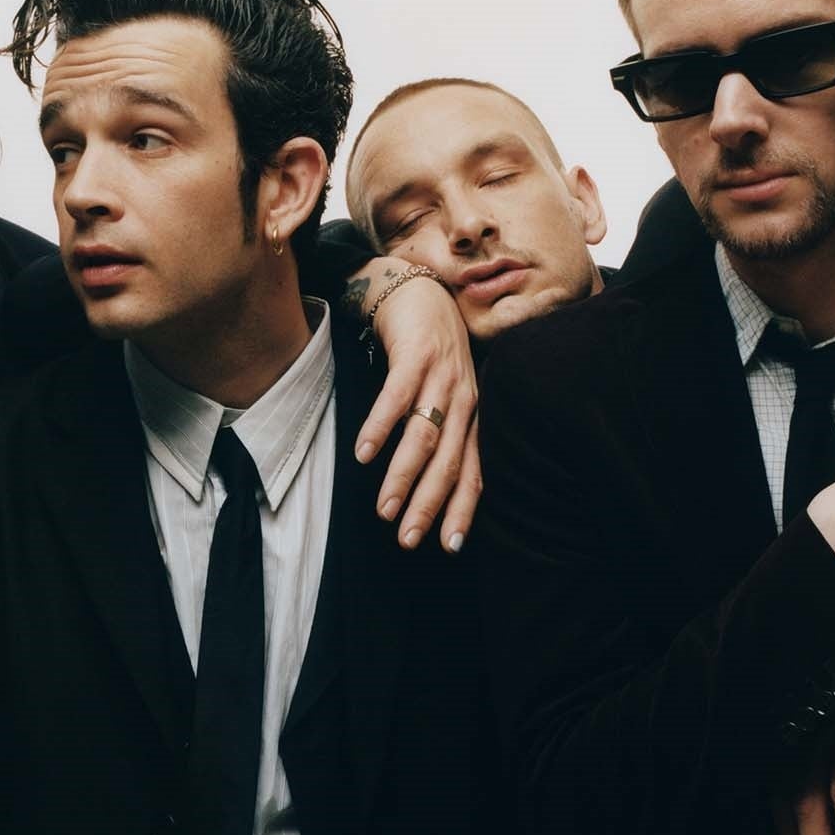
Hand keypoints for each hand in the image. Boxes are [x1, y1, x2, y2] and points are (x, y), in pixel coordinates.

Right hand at [354, 274, 481, 551]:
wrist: (419, 287)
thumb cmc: (428, 348)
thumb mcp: (443, 392)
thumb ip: (438, 432)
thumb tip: (423, 484)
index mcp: (470, 414)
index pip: (471, 471)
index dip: (461, 509)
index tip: (448, 547)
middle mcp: (463, 399)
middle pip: (448, 462)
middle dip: (429, 505)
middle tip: (407, 540)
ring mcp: (441, 376)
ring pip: (424, 436)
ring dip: (403, 476)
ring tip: (383, 509)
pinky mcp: (416, 354)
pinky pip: (397, 397)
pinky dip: (380, 427)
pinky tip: (363, 453)